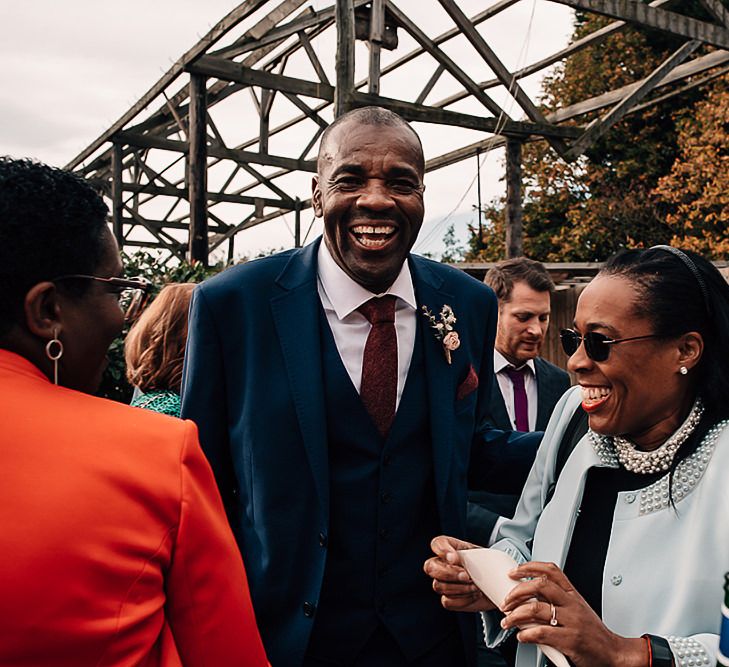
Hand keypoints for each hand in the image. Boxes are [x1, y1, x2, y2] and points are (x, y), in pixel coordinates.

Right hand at [423, 535, 495, 612]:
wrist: (497, 586)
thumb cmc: (489, 567)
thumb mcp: (486, 556)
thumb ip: (479, 555)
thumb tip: (480, 561)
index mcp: (451, 548)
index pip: (437, 544)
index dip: (442, 551)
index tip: (454, 558)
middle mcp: (442, 564)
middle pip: (430, 567)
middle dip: (449, 573)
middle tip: (467, 576)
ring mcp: (442, 582)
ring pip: (438, 586)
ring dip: (460, 588)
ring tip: (475, 586)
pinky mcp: (448, 599)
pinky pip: (447, 601)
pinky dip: (463, 600)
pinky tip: (474, 595)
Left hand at [501, 562, 645, 666]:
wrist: (614, 653)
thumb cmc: (594, 633)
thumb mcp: (578, 609)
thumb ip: (557, 600)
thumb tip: (529, 597)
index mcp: (572, 594)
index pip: (550, 570)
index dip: (529, 567)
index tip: (514, 572)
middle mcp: (572, 604)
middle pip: (539, 585)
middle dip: (517, 591)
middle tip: (506, 601)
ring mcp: (572, 621)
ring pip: (536, 609)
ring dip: (515, 616)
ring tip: (507, 622)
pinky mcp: (570, 640)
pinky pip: (542, 633)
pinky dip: (526, 634)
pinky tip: (522, 636)